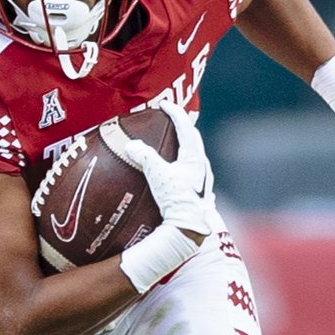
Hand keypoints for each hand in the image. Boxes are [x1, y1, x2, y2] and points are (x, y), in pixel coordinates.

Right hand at [124, 101, 214, 236]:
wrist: (189, 229)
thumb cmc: (176, 201)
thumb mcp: (158, 176)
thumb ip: (145, 157)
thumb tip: (131, 145)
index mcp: (194, 158)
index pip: (186, 128)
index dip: (175, 113)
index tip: (164, 105)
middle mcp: (202, 167)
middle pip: (194, 139)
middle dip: (183, 127)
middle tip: (172, 119)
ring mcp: (203, 181)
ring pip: (195, 156)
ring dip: (185, 146)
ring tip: (174, 144)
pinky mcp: (200, 194)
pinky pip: (193, 172)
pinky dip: (184, 165)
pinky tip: (178, 173)